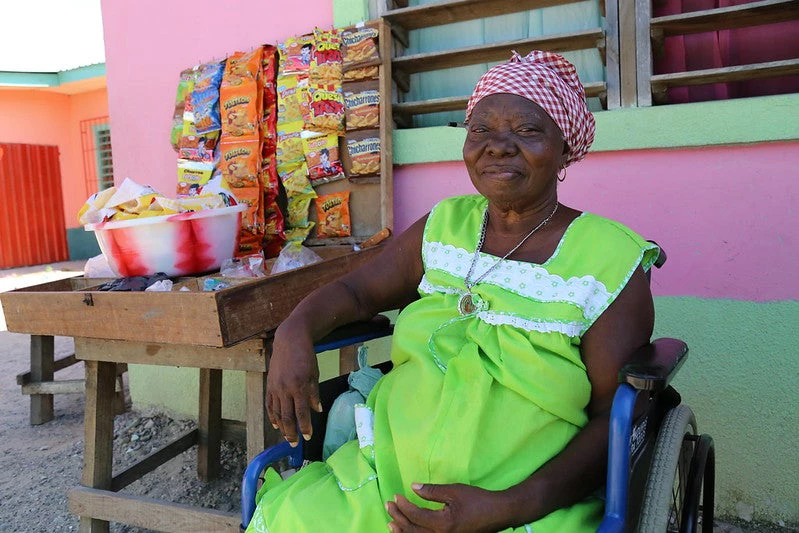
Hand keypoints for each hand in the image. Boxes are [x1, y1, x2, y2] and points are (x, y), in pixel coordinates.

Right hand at [265, 327, 321, 446]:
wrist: (289, 340)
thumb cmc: (306, 356)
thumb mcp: (314, 374)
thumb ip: (314, 393)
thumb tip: (317, 410)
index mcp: (298, 386)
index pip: (301, 413)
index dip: (304, 427)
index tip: (307, 437)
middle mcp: (285, 389)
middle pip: (287, 417)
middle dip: (291, 432)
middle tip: (295, 444)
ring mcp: (275, 387)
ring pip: (277, 413)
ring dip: (282, 427)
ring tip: (287, 438)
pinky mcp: (269, 385)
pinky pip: (270, 404)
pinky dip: (272, 416)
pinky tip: (276, 424)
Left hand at [386, 483, 505, 532]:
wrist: (498, 513)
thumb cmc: (477, 500)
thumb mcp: (454, 491)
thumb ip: (432, 491)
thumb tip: (413, 488)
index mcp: (442, 524)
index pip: (416, 517)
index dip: (403, 506)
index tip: (396, 496)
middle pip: (413, 531)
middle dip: (398, 518)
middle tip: (389, 506)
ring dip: (403, 531)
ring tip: (391, 523)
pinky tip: (408, 531)